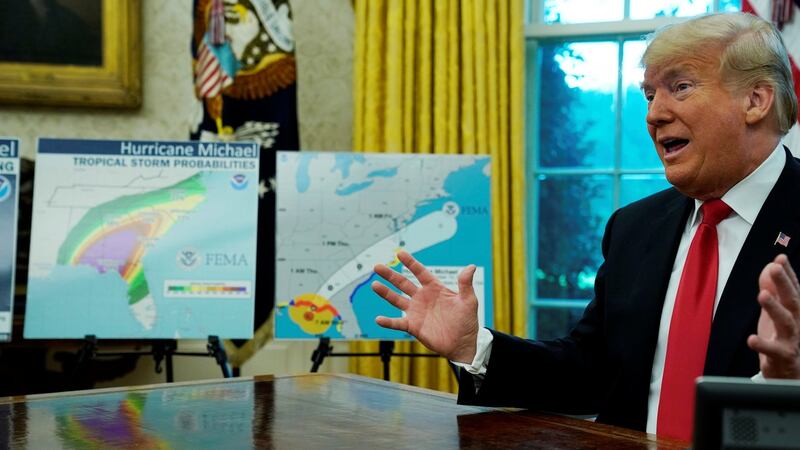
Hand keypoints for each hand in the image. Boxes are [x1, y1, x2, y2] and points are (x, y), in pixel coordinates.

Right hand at [371, 251, 479, 363]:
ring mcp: (416, 312)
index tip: (399, 253)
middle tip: (377, 266)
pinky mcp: (413, 326)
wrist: (463, 343)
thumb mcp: (468, 301)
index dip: (410, 263)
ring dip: (385, 293)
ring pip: (396, 300)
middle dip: (390, 275)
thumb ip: (465, 284)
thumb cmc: (467, 321)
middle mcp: (422, 298)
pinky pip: (397, 323)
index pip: (420, 272)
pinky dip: (388, 322)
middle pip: (403, 283)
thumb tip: (470, 266)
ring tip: (374, 285)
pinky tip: (378, 319)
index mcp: (434, 288)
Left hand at [747, 254, 799, 378]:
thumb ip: (773, 290)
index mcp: (796, 312)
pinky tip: (752, 339)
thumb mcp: (777, 312)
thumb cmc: (783, 338)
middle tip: (775, 268)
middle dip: (784, 284)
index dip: (788, 274)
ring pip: (786, 323)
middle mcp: (797, 323)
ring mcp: (791, 340)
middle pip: (793, 301)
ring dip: (775, 309)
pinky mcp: (782, 358)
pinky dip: (763, 345)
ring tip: (762, 296)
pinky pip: (773, 351)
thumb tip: (769, 266)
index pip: (794, 289)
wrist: (791, 373)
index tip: (780, 257)